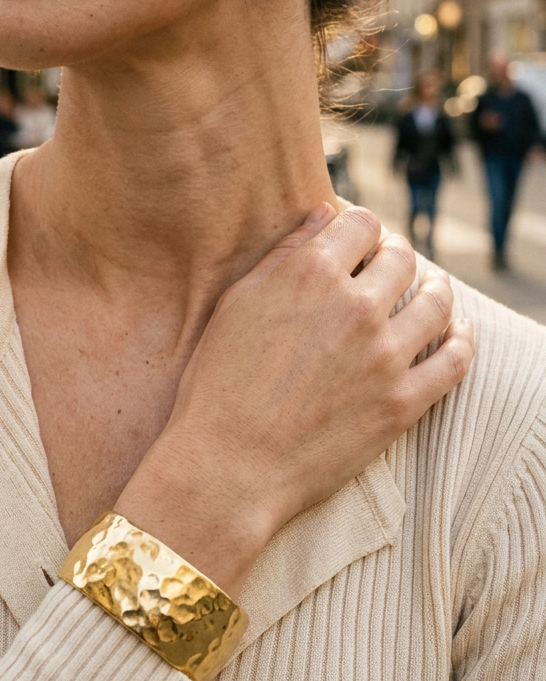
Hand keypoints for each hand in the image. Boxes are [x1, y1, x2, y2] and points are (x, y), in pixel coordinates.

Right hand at [117, 203, 473, 596]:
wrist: (227, 466)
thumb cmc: (218, 382)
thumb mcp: (239, 302)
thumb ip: (286, 253)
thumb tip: (327, 214)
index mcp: (311, 274)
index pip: (362, 223)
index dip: (362, 229)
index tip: (359, 242)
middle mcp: (356, 306)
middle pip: (402, 257)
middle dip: (395, 255)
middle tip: (389, 267)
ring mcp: (385, 356)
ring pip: (437, 301)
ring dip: (437, 289)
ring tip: (432, 291)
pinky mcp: (402, 402)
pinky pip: (454, 360)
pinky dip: (462, 339)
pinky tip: (458, 333)